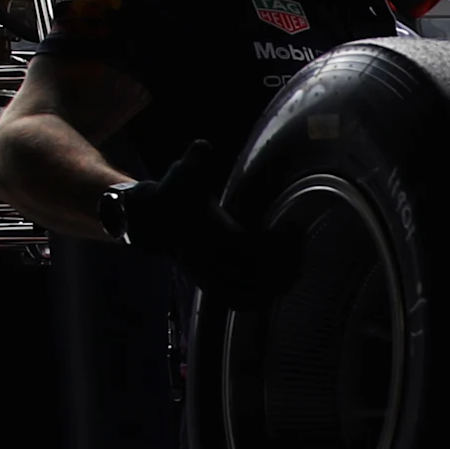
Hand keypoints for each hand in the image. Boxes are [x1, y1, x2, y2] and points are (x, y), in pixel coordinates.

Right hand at [113, 140, 286, 304]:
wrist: (151, 220)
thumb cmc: (173, 195)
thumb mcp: (183, 174)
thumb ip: (195, 161)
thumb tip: (202, 147)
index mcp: (211, 236)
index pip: (252, 248)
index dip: (278, 243)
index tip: (293, 227)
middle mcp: (212, 262)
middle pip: (260, 277)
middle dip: (286, 263)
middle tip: (298, 244)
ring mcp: (212, 277)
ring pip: (254, 294)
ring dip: (277, 282)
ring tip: (293, 261)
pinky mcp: (212, 286)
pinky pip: (241, 301)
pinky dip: (262, 296)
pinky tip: (275, 282)